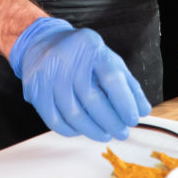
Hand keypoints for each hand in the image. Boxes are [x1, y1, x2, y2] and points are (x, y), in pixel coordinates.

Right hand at [9, 17, 150, 141]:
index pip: (112, 78)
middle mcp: (68, 57)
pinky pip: (54, 119)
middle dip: (111, 121)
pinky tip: (82, 131)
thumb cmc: (82, 55)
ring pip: (73, 113)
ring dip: (92, 130)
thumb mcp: (107, 59)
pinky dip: (71, 130)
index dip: (124, 102)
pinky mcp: (35, 89)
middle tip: (121, 133)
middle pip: (92, 99)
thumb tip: (143, 110)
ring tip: (104, 134)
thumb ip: (127, 83)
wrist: (42, 43)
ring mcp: (49, 73)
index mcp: (91, 47)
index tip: (133, 119)